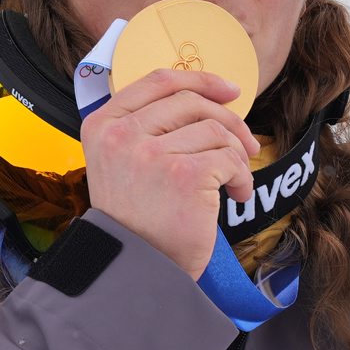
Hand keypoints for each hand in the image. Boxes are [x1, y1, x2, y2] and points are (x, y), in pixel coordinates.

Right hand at [80, 69, 258, 279]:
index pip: (158, 81)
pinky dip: (241, 177)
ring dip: (236, 156)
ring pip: (215, 130)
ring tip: (233, 182)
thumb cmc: (138, 219)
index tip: (229, 90)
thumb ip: (149, 127)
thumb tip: (212, 96)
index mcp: (102, 124)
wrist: (138, 270)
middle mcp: (121, 134)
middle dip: (229, 120)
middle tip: (246, 145)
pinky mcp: (183, 174)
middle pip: (191, 102)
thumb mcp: (123, 162)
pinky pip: (229, 158)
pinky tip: (236, 195)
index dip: (200, 80)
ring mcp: (150, 153)